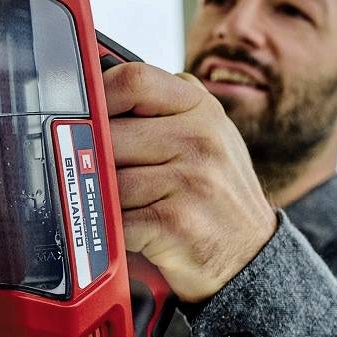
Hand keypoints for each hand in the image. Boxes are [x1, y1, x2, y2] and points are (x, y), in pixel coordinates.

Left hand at [103, 62, 277, 303]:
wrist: (251, 256)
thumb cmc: (214, 195)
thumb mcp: (204, 137)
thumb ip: (162, 111)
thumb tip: (93, 98)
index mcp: (202, 109)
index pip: (135, 80)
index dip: (98, 94)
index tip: (84, 113)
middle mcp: (200, 139)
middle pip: (110, 133)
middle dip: (94, 159)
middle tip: (98, 175)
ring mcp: (191, 180)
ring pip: (106, 179)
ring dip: (102, 199)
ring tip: (124, 207)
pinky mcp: (176, 222)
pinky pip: (114, 218)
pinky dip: (110, 229)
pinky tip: (130, 232)